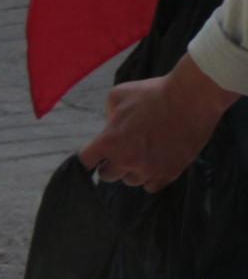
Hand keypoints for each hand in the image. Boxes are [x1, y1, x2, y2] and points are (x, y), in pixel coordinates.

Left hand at [86, 56, 237, 191]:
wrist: (193, 97)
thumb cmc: (155, 92)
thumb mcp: (118, 95)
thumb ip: (107, 115)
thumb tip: (109, 128)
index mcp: (109, 141)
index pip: (85, 162)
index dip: (89, 158)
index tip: (93, 157)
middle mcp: (126, 160)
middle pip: (107, 175)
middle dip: (111, 163)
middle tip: (122, 150)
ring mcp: (148, 169)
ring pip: (130, 180)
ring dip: (133, 170)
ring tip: (144, 152)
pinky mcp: (169, 173)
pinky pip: (151, 186)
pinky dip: (151, 178)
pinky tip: (156, 163)